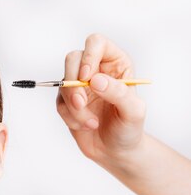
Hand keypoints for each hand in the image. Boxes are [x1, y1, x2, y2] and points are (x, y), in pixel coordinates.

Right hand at [56, 34, 146, 165]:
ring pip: (63, 83)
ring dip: (74, 107)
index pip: (96, 43)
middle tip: (81, 103)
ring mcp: (79, 86)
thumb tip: (96, 80)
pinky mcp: (67, 102)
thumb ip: (118, 93)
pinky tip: (86, 126)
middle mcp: (96, 70)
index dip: (88, 56)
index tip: (87, 77)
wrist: (115, 151)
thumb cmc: (129, 128)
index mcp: (115, 64)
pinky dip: (71, 117)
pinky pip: (60, 104)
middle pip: (73, 58)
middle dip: (73, 83)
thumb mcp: (133, 111)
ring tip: (91, 123)